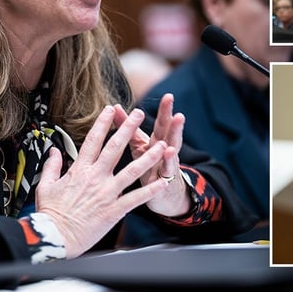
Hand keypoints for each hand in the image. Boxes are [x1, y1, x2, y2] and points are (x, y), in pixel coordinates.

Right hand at [35, 105, 169, 258]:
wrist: (55, 237)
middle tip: (139, 114)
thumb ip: (52, 165)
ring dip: (148, 157)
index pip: (93, 140)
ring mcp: (106, 193)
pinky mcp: (114, 210)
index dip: (103, 123)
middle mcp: (95, 178)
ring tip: (161, 145)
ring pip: (132, 171)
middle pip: (115, 148)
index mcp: (79, 170)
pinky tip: (162, 182)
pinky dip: (150, 190)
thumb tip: (53, 150)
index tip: (110, 109)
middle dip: (128, 129)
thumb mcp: (46, 185)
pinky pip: (136, 198)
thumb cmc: (50, 213)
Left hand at [113, 93, 190, 217]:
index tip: (168, 96)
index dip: (164, 111)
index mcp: (156, 143)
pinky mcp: (164, 182)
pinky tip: (169, 153)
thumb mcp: (139, 146)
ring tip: (177, 128)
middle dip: (173, 121)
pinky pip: (166, 172)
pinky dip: (168, 163)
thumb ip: (128, 127)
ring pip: (172, 151)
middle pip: (169, 134)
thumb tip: (115, 107)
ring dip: (175, 139)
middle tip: (176, 109)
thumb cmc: (149, 167)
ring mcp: (166, 166)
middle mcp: (164, 151)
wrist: (163, 196)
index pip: (162, 124)